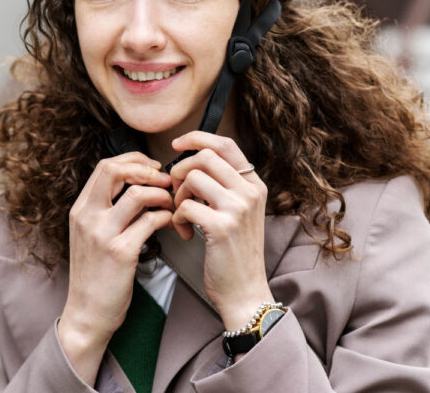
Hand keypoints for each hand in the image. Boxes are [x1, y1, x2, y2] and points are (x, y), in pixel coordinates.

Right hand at [58, 152, 172, 383]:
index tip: (153, 167)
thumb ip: (105, 210)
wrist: (87, 313)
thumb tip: (136, 184)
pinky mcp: (121, 252)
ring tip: (172, 205)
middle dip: (147, 170)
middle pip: (116, 170)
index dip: (133, 161)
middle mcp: (87, 216)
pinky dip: (167, 217)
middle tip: (166, 180)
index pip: (105, 166)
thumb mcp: (90, 235)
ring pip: (138, 193)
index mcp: (80, 209)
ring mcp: (102, 234)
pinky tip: (172, 224)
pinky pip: (151, 221)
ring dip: (162, 195)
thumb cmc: (95, 274)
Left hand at [169, 132, 273, 331]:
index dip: (197, 138)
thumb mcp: (237, 212)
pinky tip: (185, 233)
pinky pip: (185, 206)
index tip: (176, 145)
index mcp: (253, 184)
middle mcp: (250, 192)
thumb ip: (222, 185)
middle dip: (180, 170)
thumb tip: (190, 160)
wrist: (244, 291)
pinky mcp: (222, 227)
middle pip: (204, 156)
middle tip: (176, 193)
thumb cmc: (233, 252)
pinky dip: (176, 218)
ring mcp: (238, 208)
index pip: (225, 144)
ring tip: (182, 216)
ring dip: (177, 196)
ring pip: (192, 177)